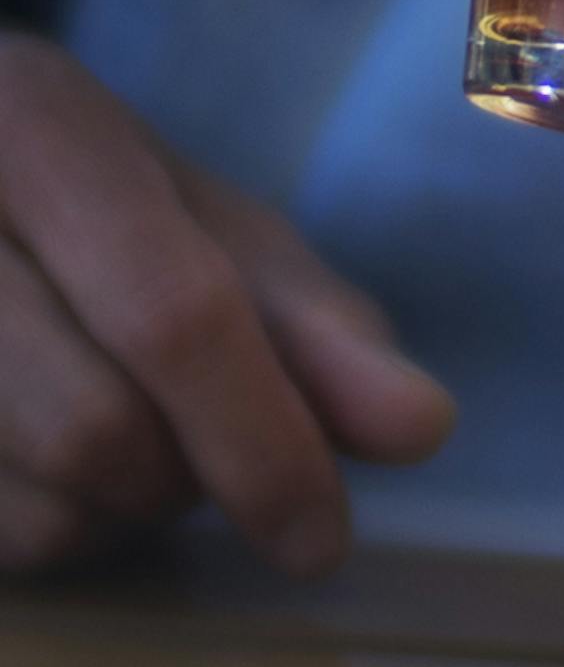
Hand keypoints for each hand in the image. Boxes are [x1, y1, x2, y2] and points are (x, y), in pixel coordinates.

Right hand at [0, 36, 455, 577]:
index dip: (264, 439)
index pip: (172, 312)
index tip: (323, 541)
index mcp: (37, 124)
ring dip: (115, 514)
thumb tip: (421, 427)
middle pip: (99, 430)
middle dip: (186, 472)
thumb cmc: (71, 197)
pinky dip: (42, 529)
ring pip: (36, 511)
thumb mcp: (195, 219)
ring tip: (114, 422)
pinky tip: (38, 457)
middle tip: (203, 435)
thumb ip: (309, 320)